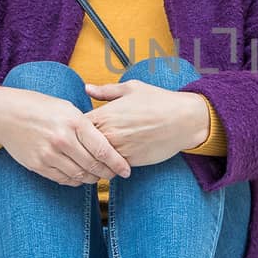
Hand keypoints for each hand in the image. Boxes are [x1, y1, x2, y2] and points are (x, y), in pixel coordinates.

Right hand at [0, 86, 130, 186]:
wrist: (5, 114)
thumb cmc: (40, 107)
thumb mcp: (66, 107)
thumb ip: (86, 124)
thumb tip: (107, 141)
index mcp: (74, 122)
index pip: (103, 149)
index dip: (117, 163)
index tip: (126, 171)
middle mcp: (62, 139)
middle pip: (93, 166)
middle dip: (107, 173)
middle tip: (114, 175)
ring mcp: (49, 154)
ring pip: (79, 175)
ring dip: (92, 179)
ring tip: (98, 176)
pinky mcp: (38, 165)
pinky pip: (63, 179)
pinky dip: (75, 180)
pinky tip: (80, 176)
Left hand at [80, 79, 210, 167]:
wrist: (184, 119)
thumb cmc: (159, 101)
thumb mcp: (132, 89)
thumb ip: (106, 91)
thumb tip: (87, 88)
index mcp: (105, 113)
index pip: (76, 126)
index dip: (73, 129)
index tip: (76, 130)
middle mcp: (108, 133)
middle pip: (80, 146)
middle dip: (78, 148)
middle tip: (78, 149)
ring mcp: (118, 149)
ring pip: (93, 161)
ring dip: (91, 161)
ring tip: (91, 159)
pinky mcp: (130, 162)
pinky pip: (110, 169)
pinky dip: (106, 169)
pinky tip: (108, 165)